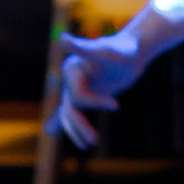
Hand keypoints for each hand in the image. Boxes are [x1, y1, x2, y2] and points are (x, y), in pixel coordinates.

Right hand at [48, 30, 147, 147]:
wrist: (134, 51)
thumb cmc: (122, 50)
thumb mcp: (105, 52)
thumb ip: (83, 47)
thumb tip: (62, 38)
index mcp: (72, 68)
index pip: (78, 96)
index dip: (96, 103)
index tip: (116, 105)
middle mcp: (70, 78)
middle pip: (70, 108)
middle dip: (80, 126)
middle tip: (94, 142)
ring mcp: (77, 86)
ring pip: (69, 113)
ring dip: (76, 130)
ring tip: (88, 145)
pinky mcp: (84, 93)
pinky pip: (70, 109)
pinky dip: (60, 120)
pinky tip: (49, 130)